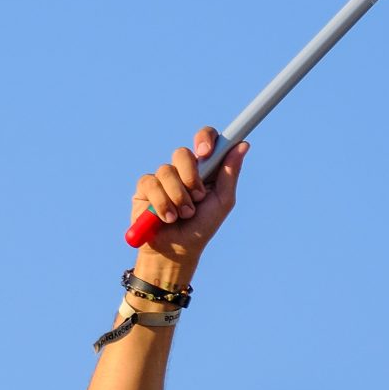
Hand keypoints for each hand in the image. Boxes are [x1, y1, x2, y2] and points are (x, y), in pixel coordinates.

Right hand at [130, 125, 247, 280]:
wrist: (177, 250)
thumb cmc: (202, 227)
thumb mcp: (222, 202)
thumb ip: (230, 174)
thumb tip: (243, 145)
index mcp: (204, 169)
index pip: (205, 140)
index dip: (204, 139)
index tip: (206, 152)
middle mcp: (182, 170)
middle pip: (182, 153)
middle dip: (190, 177)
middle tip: (197, 197)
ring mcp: (162, 177)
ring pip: (166, 171)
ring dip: (178, 198)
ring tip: (183, 215)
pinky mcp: (145, 187)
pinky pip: (151, 183)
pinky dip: (162, 203)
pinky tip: (166, 218)